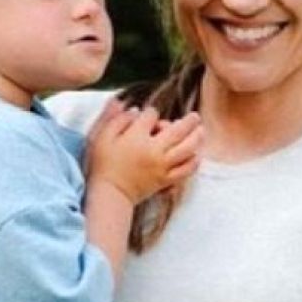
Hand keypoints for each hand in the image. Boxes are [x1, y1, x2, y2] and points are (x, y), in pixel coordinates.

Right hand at [87, 104, 203, 203]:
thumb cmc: (102, 165)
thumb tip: (131, 107)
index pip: (151, 116)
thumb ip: (114, 118)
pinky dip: (194, 161)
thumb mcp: (100, 137)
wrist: (109, 194)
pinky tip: (195, 155)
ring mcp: (162, 166)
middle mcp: (154, 150)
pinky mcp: (166, 180)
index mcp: (137, 137)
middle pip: (178, 130)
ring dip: (197, 138)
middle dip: (188, 121)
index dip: (150, 113)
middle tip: (195, 116)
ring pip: (187, 149)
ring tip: (201, 131)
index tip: (147, 116)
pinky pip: (186, 170)